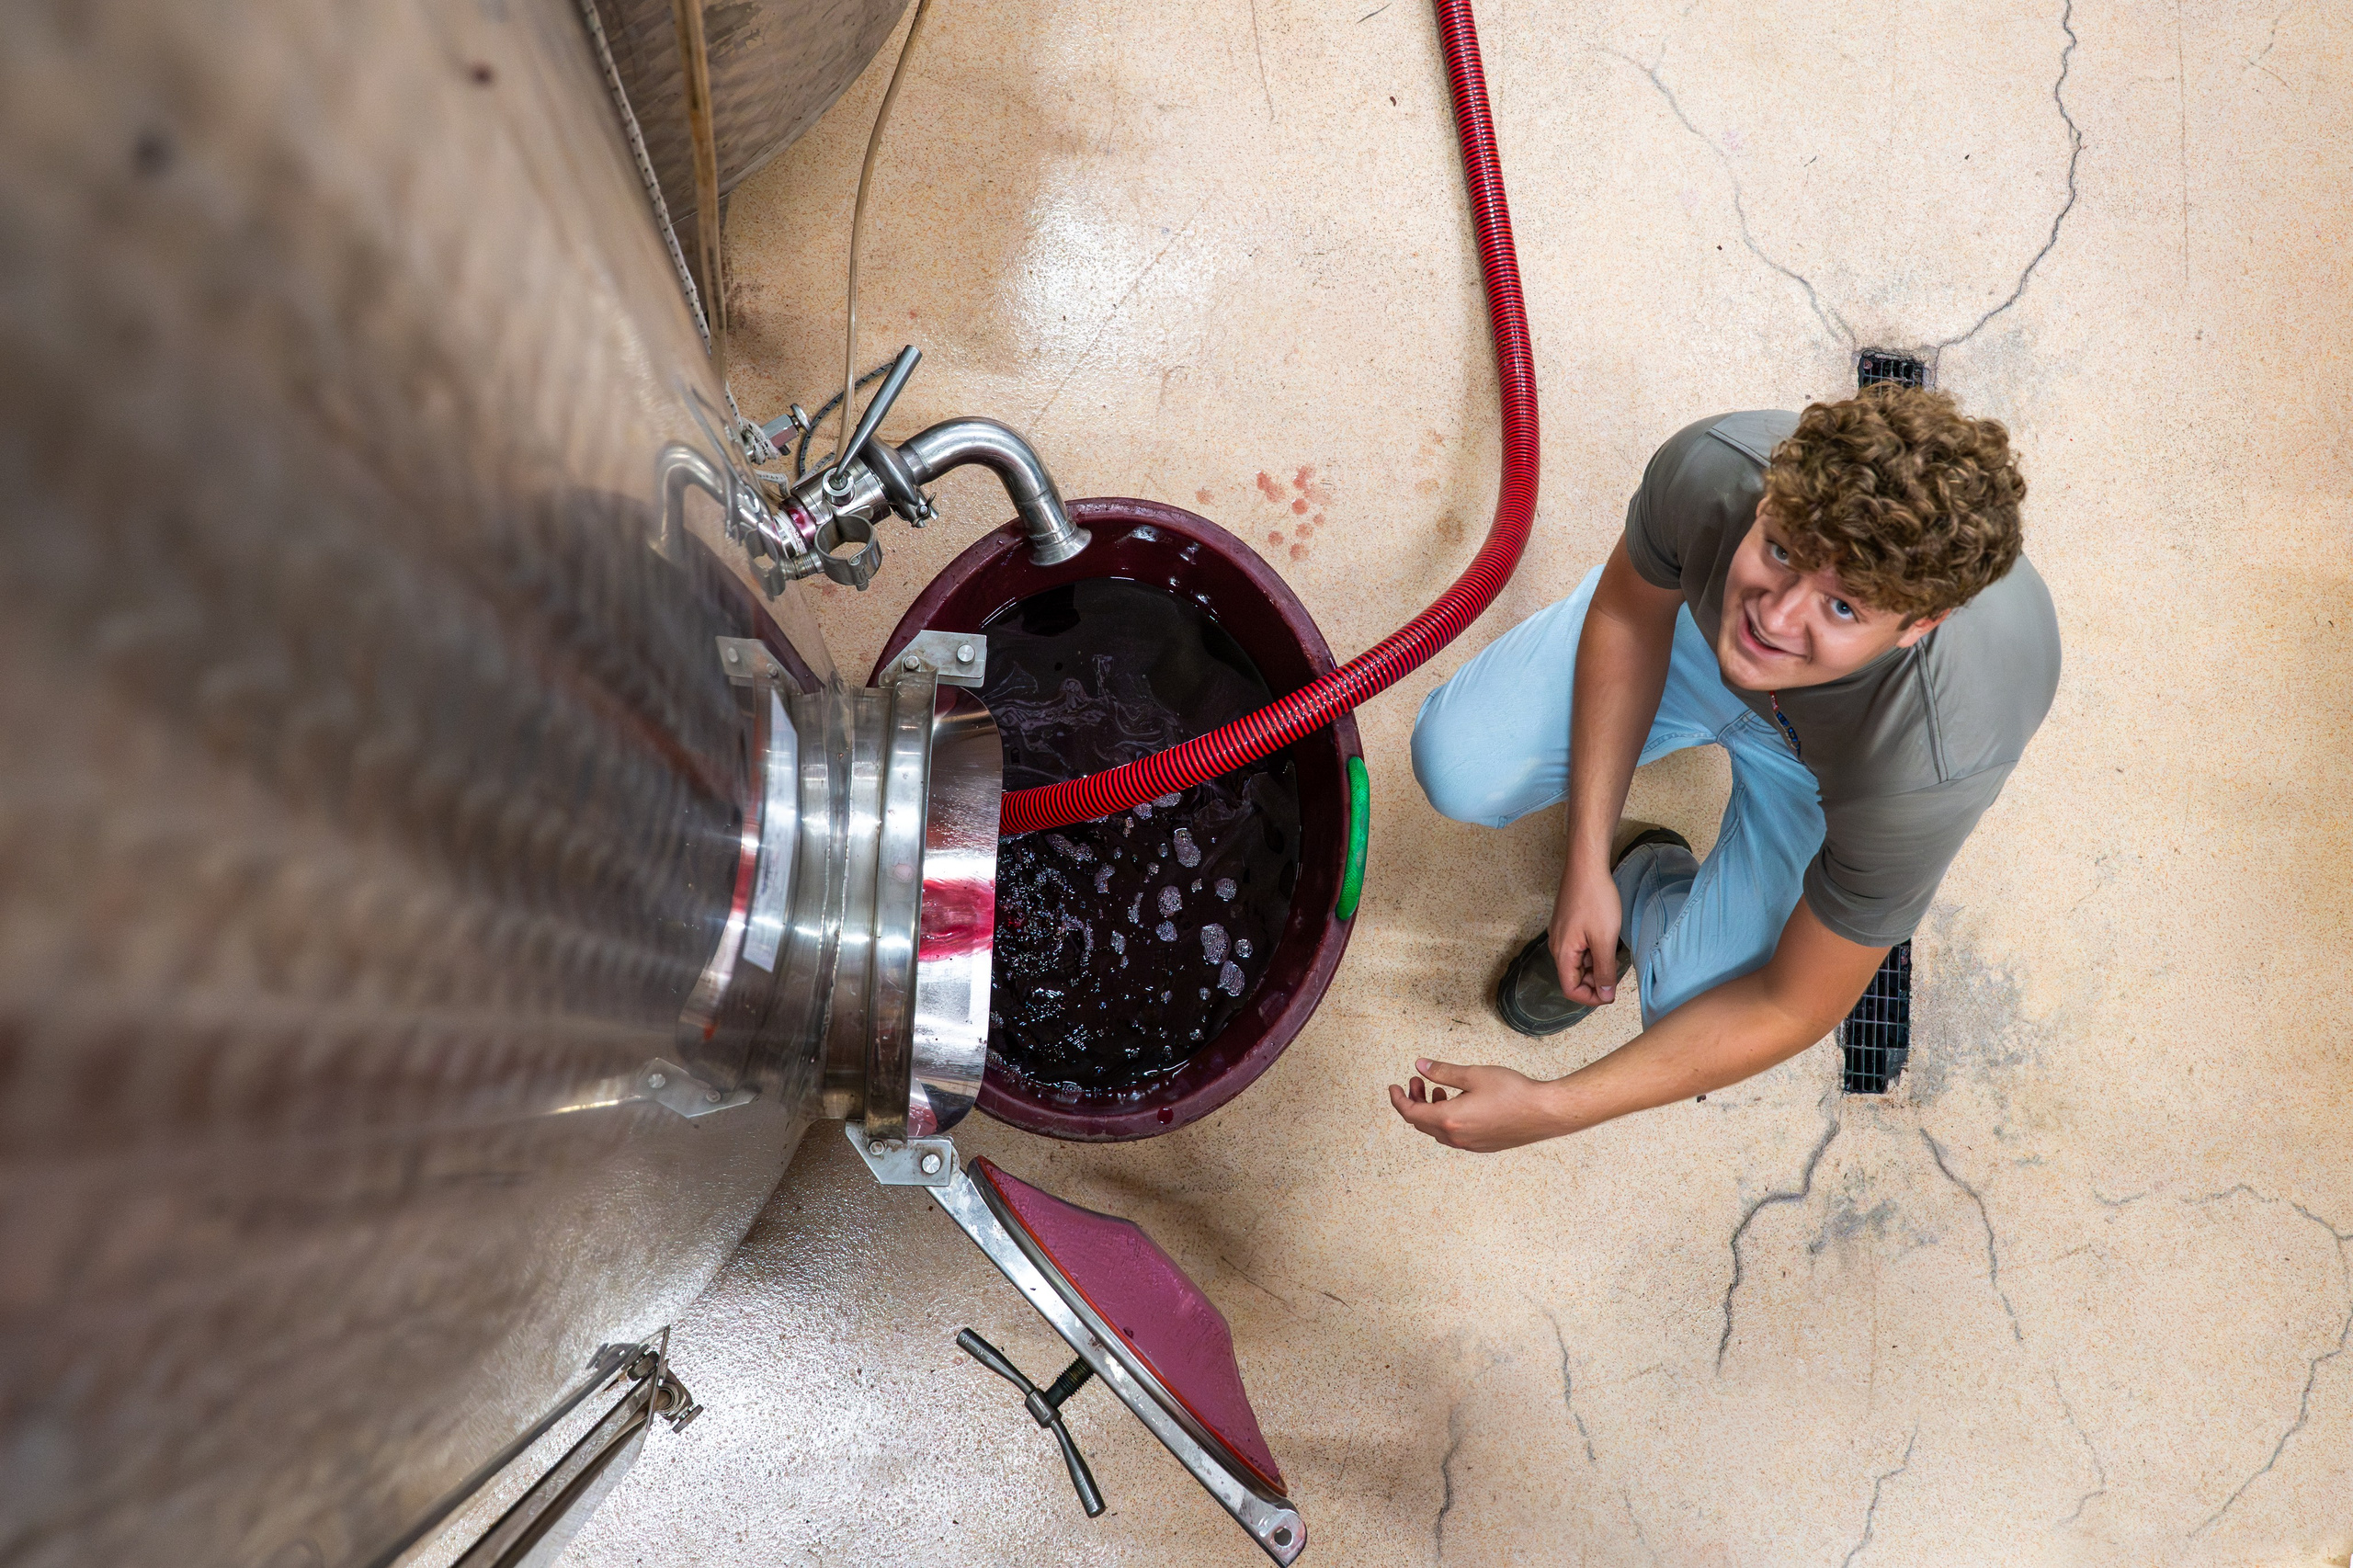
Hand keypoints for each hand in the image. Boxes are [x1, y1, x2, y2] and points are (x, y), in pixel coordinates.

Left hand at [1387, 1058, 1571, 1151]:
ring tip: (1437, 1091)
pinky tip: (1457, 1103)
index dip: (1398, 1099)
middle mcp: (1456, 1137)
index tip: (1393, 1087)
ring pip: (1437, 1131)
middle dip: (1414, 1102)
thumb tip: (1420, 1066)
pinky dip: (1446, 1120)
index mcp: (1450, 1119)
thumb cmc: (1512, 1092)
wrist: (1544, 1113)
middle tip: (1415, 1082)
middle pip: (1421, 1123)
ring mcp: (1469, 1144)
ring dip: (1430, 1111)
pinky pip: (1453, 1136)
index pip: (1411, 1113)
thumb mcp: (1474, 1075)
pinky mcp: (1482, 1146)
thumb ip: (1443, 1072)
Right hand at [1548, 864, 1623, 1006]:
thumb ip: (1605, 970)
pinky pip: (1578, 947)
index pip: (1570, 989)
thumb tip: (1605, 994)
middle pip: (1573, 977)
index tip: (1610, 994)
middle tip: (1616, 972)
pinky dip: (1593, 951)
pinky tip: (1607, 940)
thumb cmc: (1594, 899)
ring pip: (1577, 962)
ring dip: (1595, 965)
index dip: (1591, 998)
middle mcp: (1557, 945)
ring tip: (1614, 954)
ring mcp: (1562, 934)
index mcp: (1563, 952)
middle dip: (1595, 981)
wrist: (1586, 866)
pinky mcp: (1568, 924)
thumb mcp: (1604, 939)